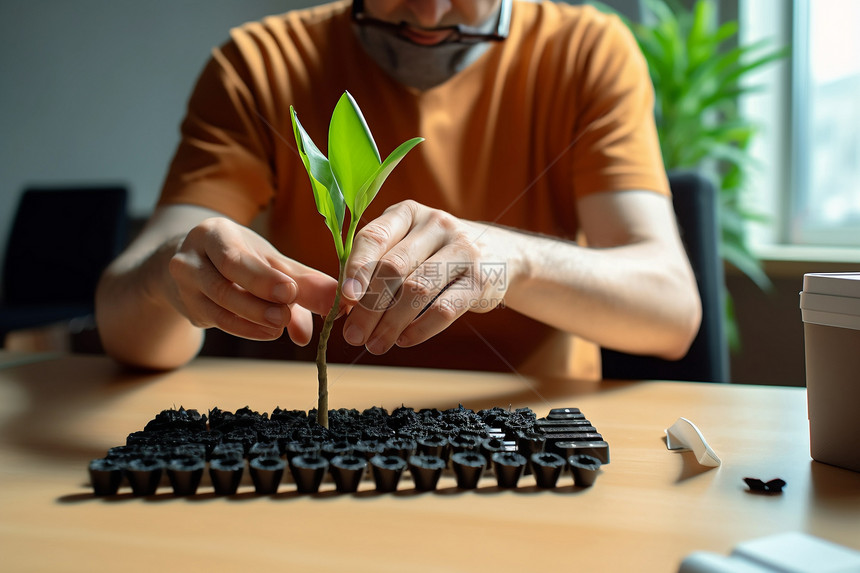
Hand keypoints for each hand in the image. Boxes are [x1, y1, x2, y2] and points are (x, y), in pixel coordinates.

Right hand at [167, 217, 336, 343]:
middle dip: (259, 302)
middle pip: (223, 282)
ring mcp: (184, 285)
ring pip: (220, 306)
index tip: (291, 292)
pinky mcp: (188, 309)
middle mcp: (191, 257)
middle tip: (287, 315)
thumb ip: (303, 281)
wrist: (196, 266)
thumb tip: (336, 307)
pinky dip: (246, 329)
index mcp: (214, 234)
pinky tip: (267, 332)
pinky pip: (218, 322)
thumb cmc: (241, 259)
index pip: (236, 258)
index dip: (263, 277)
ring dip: (255, 320)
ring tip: (282, 326)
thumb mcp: (268, 261)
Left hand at [341, 200, 516, 353]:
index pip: (374, 237)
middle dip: (369, 306)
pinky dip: (420, 329)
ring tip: (376, 345)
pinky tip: (404, 339)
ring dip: (391, 322)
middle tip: (353, 335)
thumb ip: (377, 267)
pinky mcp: (481, 279)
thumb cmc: (436, 254)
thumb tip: (344, 304)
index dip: (356, 269)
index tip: (344, 298)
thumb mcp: (407, 245)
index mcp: (408, 213)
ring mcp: (462, 250)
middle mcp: (436, 224)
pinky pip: (445, 309)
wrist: (499, 254)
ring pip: (418, 289)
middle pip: (394, 267)